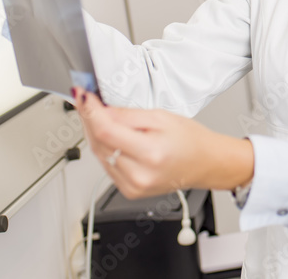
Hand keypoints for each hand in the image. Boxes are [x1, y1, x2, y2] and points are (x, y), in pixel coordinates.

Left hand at [73, 90, 253, 198]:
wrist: (205, 163)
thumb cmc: (190, 140)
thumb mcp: (162, 117)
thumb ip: (128, 115)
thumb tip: (101, 110)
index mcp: (150, 153)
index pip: (106, 131)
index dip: (90, 112)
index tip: (82, 96)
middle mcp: (139, 174)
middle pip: (98, 143)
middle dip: (89, 119)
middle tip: (86, 101)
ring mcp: (132, 186)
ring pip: (99, 155)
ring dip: (93, 133)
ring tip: (98, 116)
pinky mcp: (128, 191)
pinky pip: (106, 166)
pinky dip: (103, 149)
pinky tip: (108, 136)